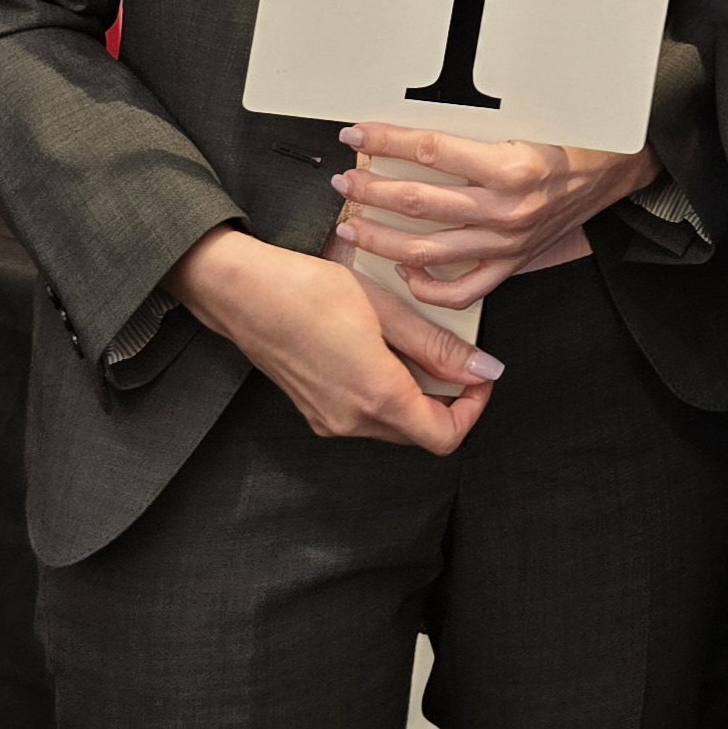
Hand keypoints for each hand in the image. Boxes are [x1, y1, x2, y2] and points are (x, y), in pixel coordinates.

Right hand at [165, 226, 499, 451]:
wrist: (242, 293)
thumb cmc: (312, 291)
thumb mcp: (387, 309)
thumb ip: (437, 347)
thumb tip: (485, 370)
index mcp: (376, 397)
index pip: (444, 437)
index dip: (472, 409)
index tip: (477, 374)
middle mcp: (351, 422)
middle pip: (421, 434)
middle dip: (449, 401)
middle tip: (454, 354)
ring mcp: (328, 421)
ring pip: (395, 425)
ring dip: (419, 396)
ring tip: (418, 343)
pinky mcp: (315, 412)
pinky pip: (367, 416)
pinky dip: (390, 393)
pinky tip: (386, 350)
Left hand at [333, 124, 658, 308]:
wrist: (621, 170)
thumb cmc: (580, 140)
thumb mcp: (533, 120)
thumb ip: (480, 125)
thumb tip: (422, 119)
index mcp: (511, 166)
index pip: (431, 151)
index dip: (387, 141)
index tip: (358, 136)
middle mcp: (506, 208)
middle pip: (418, 202)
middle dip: (371, 190)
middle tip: (346, 181)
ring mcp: (506, 241)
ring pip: (426, 249)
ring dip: (381, 237)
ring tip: (354, 226)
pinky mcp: (512, 262)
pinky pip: (461, 288)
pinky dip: (426, 286)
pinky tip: (403, 269)